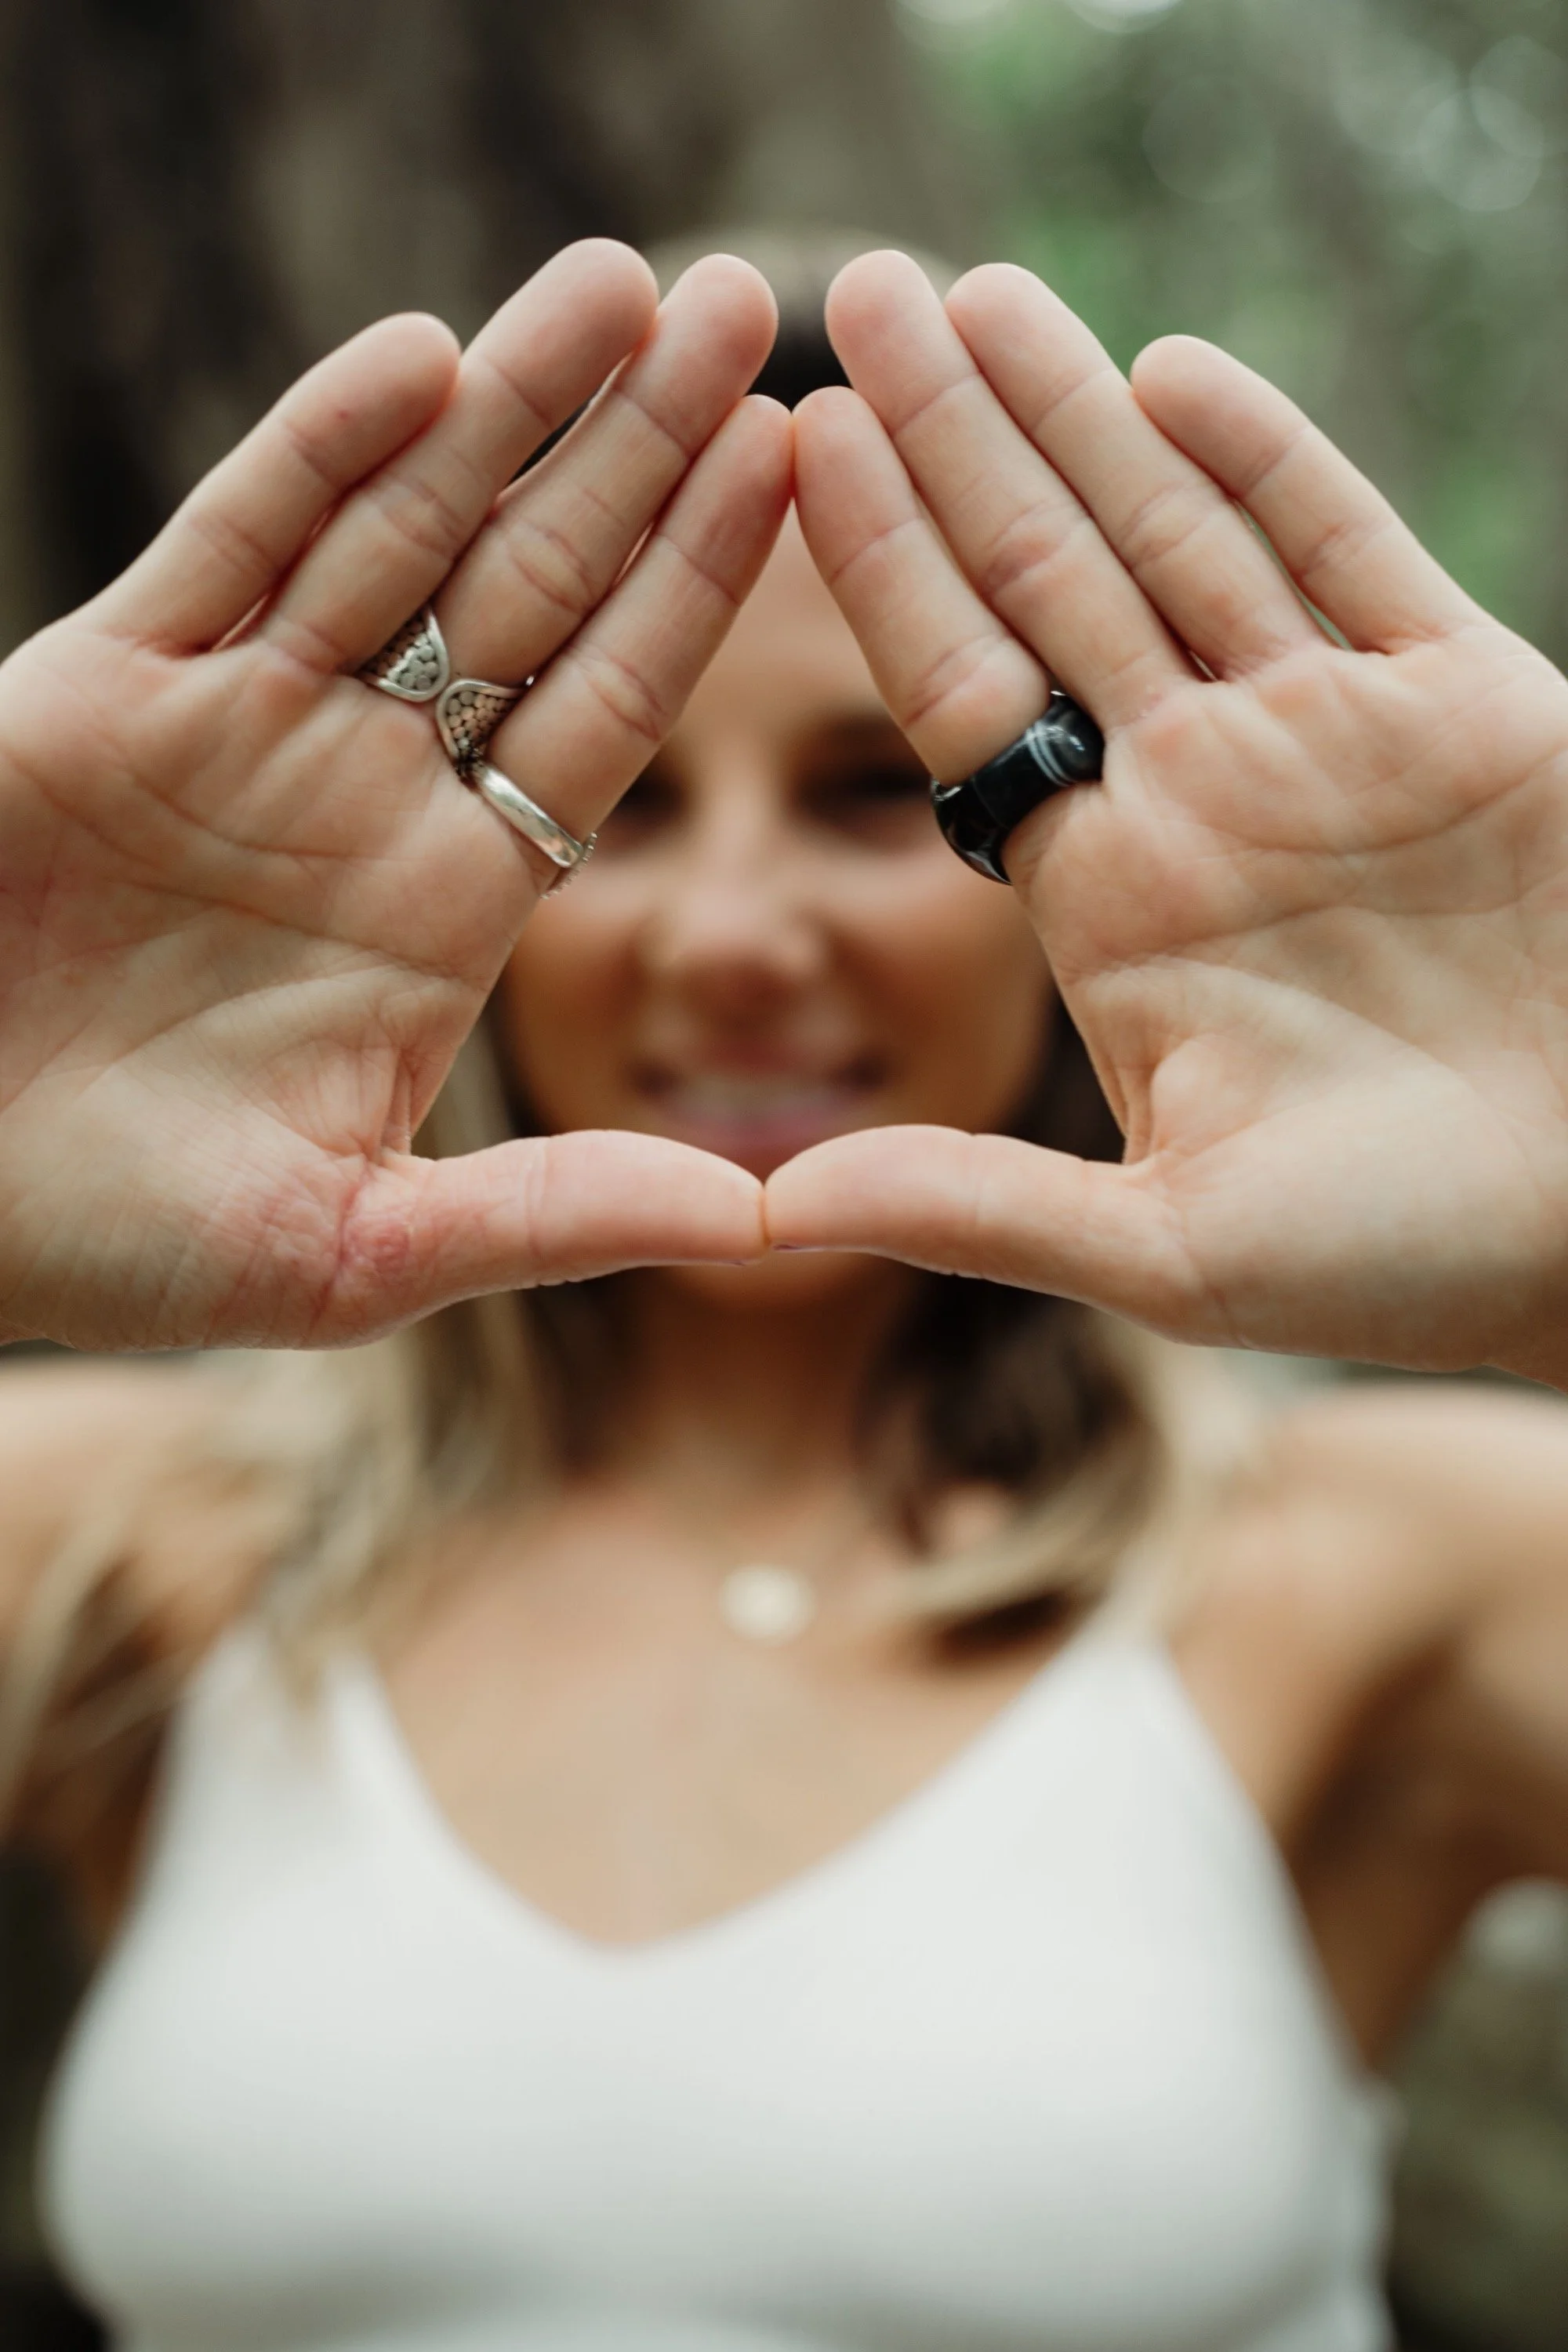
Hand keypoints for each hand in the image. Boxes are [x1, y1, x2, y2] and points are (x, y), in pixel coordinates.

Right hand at [0, 242, 788, 1350]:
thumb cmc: (117, 1247)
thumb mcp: (357, 1252)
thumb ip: (553, 1216)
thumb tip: (767, 1220)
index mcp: (449, 905)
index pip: (607, 713)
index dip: (697, 589)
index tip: (796, 466)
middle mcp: (367, 793)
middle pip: (533, 589)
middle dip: (634, 453)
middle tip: (740, 309)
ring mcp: (242, 723)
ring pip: (400, 532)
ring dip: (507, 407)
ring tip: (619, 280)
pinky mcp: (109, 684)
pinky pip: (235, 541)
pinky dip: (321, 453)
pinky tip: (423, 360)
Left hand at [774, 251, 1567, 1384]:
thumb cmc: (1408, 1261)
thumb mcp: (1175, 1249)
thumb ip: (980, 1208)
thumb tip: (773, 1211)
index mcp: (1110, 900)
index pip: (962, 701)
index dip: (881, 571)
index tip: (794, 447)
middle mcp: (1200, 796)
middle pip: (1045, 582)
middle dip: (952, 441)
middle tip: (844, 293)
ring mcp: (1328, 737)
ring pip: (1179, 538)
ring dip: (1078, 413)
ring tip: (974, 291)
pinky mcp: (1465, 702)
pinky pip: (1348, 549)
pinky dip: (1266, 460)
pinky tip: (1167, 374)